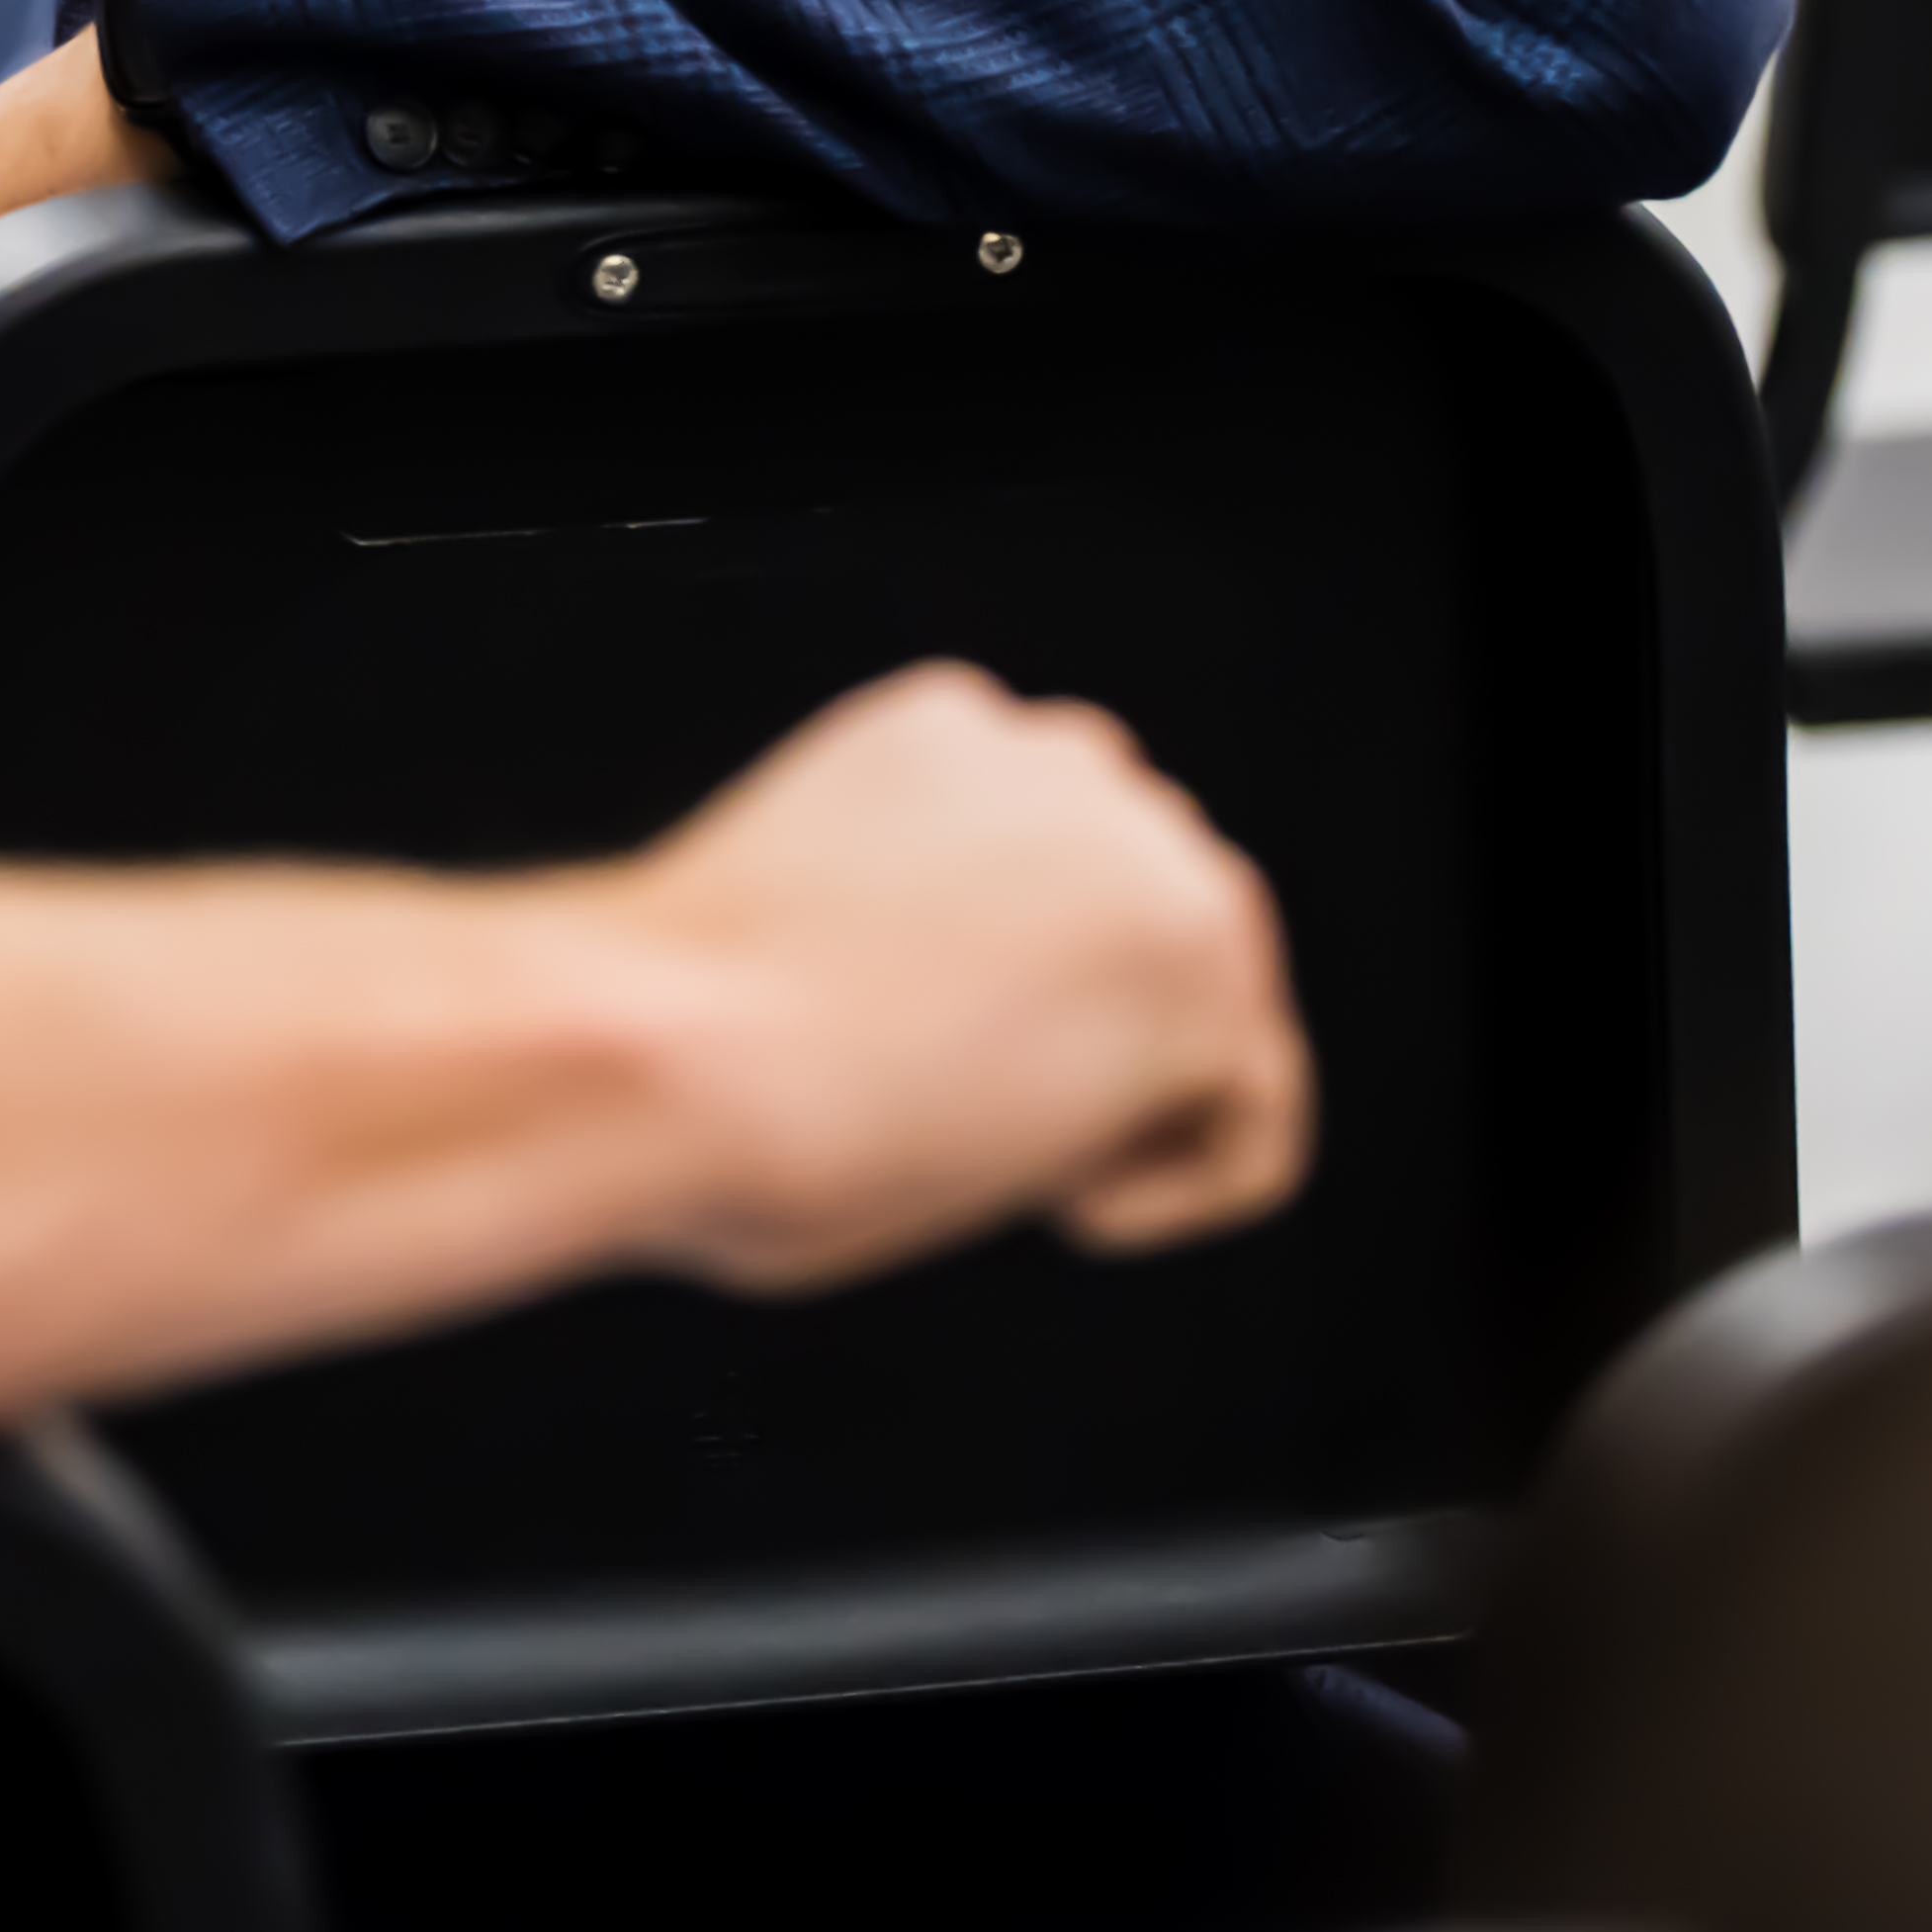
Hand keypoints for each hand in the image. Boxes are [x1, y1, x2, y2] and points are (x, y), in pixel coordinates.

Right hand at [598, 664, 1311, 1285]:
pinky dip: (1178, 1187)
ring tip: (999, 1150)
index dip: (1002, 981)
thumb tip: (957, 1036)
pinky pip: (1255, 1116)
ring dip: (1130, 1099)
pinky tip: (1063, 1202)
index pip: (1059, 852)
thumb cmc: (680, 1043)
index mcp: (954, 729)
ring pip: (1222, 1008)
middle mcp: (1070, 762)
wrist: (676, 1052)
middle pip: (1155, 918)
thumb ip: (913, 935)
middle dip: (1081, 1030)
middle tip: (955, 1112)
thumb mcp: (804, 931)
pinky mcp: (1202, 973)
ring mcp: (1150, 859)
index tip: (908, 1051)